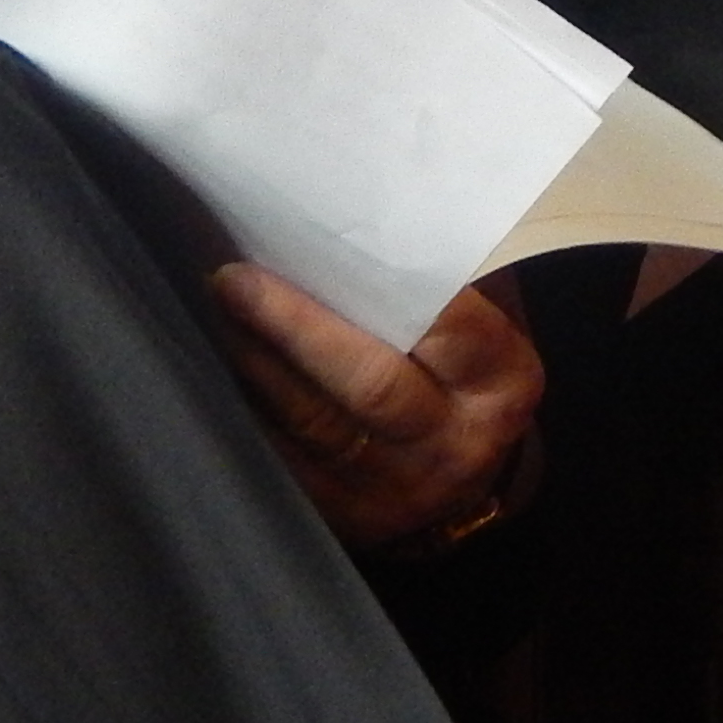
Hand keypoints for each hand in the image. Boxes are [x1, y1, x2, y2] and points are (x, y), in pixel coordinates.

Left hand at [212, 264, 541, 550]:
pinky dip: (249, 401)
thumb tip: (372, 208)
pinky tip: (226, 358)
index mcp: (500, 383)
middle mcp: (453, 442)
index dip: (383, 281)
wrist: (465, 488)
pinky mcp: (339, 514)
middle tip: (235, 278)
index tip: (322, 237)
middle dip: (296, 327)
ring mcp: (394, 489)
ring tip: (222, 306)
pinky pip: (282, 452)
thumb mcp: (490, 327)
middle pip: (370, 383)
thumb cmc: (468, 379)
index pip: (445, 324)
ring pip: (314, 420)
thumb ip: (450, 279)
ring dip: (257, 359)